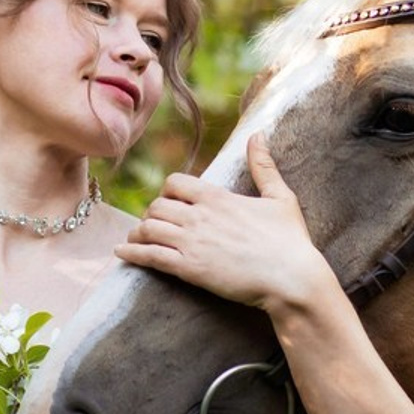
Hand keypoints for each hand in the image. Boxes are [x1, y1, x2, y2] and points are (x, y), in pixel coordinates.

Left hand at [115, 132, 336, 313]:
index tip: (170, 203)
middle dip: (152, 215)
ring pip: (148, 229)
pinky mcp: (189, 269)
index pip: (174, 183)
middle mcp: (199, 216)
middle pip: (156, 207)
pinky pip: (150, 256)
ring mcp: (192, 242)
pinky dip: (132, 253)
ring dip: (139, 233)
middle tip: (153, 225)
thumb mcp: (281, 197)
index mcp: (217, 197)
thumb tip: (258, 135)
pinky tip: (121, 253)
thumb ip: (264, 166)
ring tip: (135, 239)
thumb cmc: (290, 240)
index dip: (168, 192)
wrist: (292, 279)